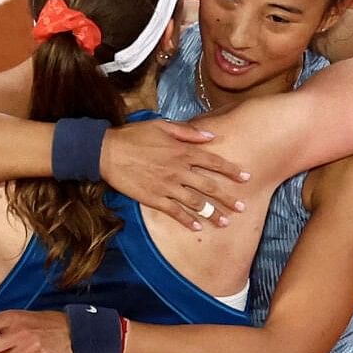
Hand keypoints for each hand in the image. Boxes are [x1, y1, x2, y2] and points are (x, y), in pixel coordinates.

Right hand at [100, 120, 248, 230]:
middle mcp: (179, 170)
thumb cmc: (134, 135)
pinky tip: (197, 227)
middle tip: (241, 207)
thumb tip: (211, 136)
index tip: (245, 178)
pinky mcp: (154, 198)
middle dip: (227, 198)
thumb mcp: (162, 125)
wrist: (108, 152)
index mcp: (182, 151)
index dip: (231, 171)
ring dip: (212, 213)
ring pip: (195, 202)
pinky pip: (175, 212)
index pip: (213, 162)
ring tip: (225, 222)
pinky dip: (187, 220)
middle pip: (209, 186)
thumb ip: (188, 132)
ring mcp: (167, 186)